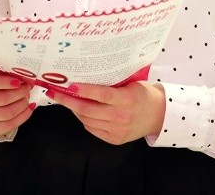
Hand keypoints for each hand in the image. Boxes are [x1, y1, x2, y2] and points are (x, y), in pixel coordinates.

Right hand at [0, 71, 34, 136]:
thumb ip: (7, 74)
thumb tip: (26, 77)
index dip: (4, 82)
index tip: (18, 81)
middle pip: (1, 98)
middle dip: (19, 93)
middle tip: (28, 88)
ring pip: (7, 113)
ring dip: (22, 105)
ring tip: (27, 98)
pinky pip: (9, 125)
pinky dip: (23, 116)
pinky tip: (29, 108)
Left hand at [45, 82, 165, 144]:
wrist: (158, 115)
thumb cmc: (141, 94)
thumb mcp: (130, 84)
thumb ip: (111, 83)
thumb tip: (84, 75)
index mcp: (126, 99)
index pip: (101, 94)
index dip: (84, 90)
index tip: (69, 85)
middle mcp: (121, 116)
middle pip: (87, 109)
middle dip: (68, 101)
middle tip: (55, 93)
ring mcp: (117, 130)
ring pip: (86, 120)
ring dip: (74, 110)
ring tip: (67, 100)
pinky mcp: (114, 139)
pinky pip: (92, 128)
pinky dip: (84, 119)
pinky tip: (82, 111)